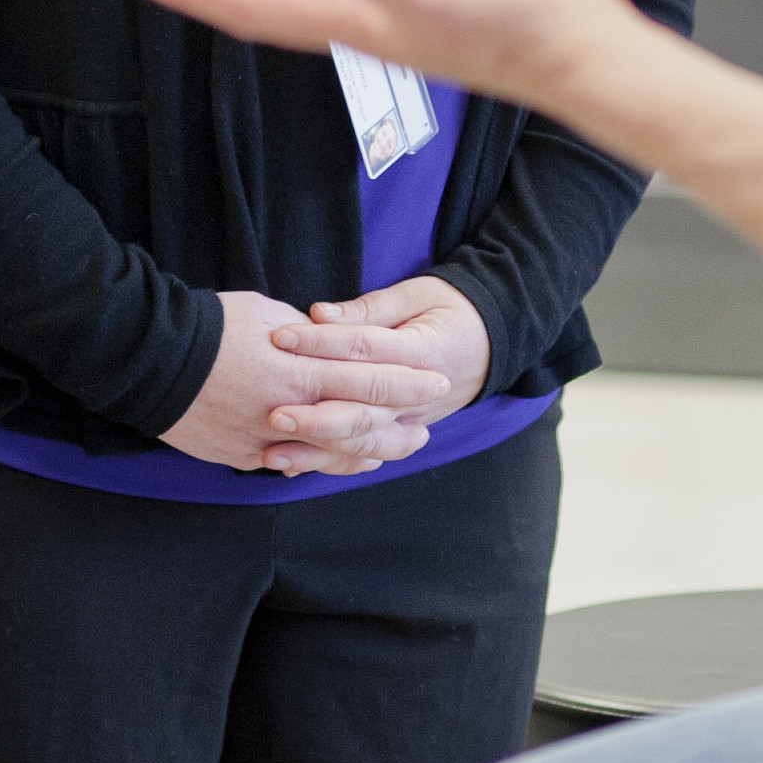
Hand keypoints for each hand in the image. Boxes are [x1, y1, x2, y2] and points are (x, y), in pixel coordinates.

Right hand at [162, 285, 454, 474]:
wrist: (149, 358)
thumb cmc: (209, 326)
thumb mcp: (267, 313)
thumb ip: (307, 338)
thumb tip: (330, 345)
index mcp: (301, 369)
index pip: (369, 378)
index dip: (406, 383)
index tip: (435, 384)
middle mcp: (290, 411)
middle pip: (358, 425)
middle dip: (397, 427)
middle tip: (426, 429)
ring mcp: (265, 440)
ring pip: (329, 455)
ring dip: (365, 454)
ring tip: (391, 452)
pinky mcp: (242, 455)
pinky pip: (290, 464)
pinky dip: (320, 464)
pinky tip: (340, 462)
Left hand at [266, 275, 491, 458]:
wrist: (491, 342)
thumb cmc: (448, 309)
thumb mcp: (415, 295)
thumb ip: (368, 310)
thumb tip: (318, 314)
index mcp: (422, 353)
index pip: (365, 349)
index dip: (321, 343)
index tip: (280, 337)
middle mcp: (418, 397)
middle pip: (363, 411)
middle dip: (316, 416)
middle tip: (272, 413)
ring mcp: (411, 422)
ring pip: (362, 444)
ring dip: (316, 452)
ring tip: (272, 453)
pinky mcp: (401, 434)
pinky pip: (366, 456)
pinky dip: (330, 465)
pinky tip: (292, 467)